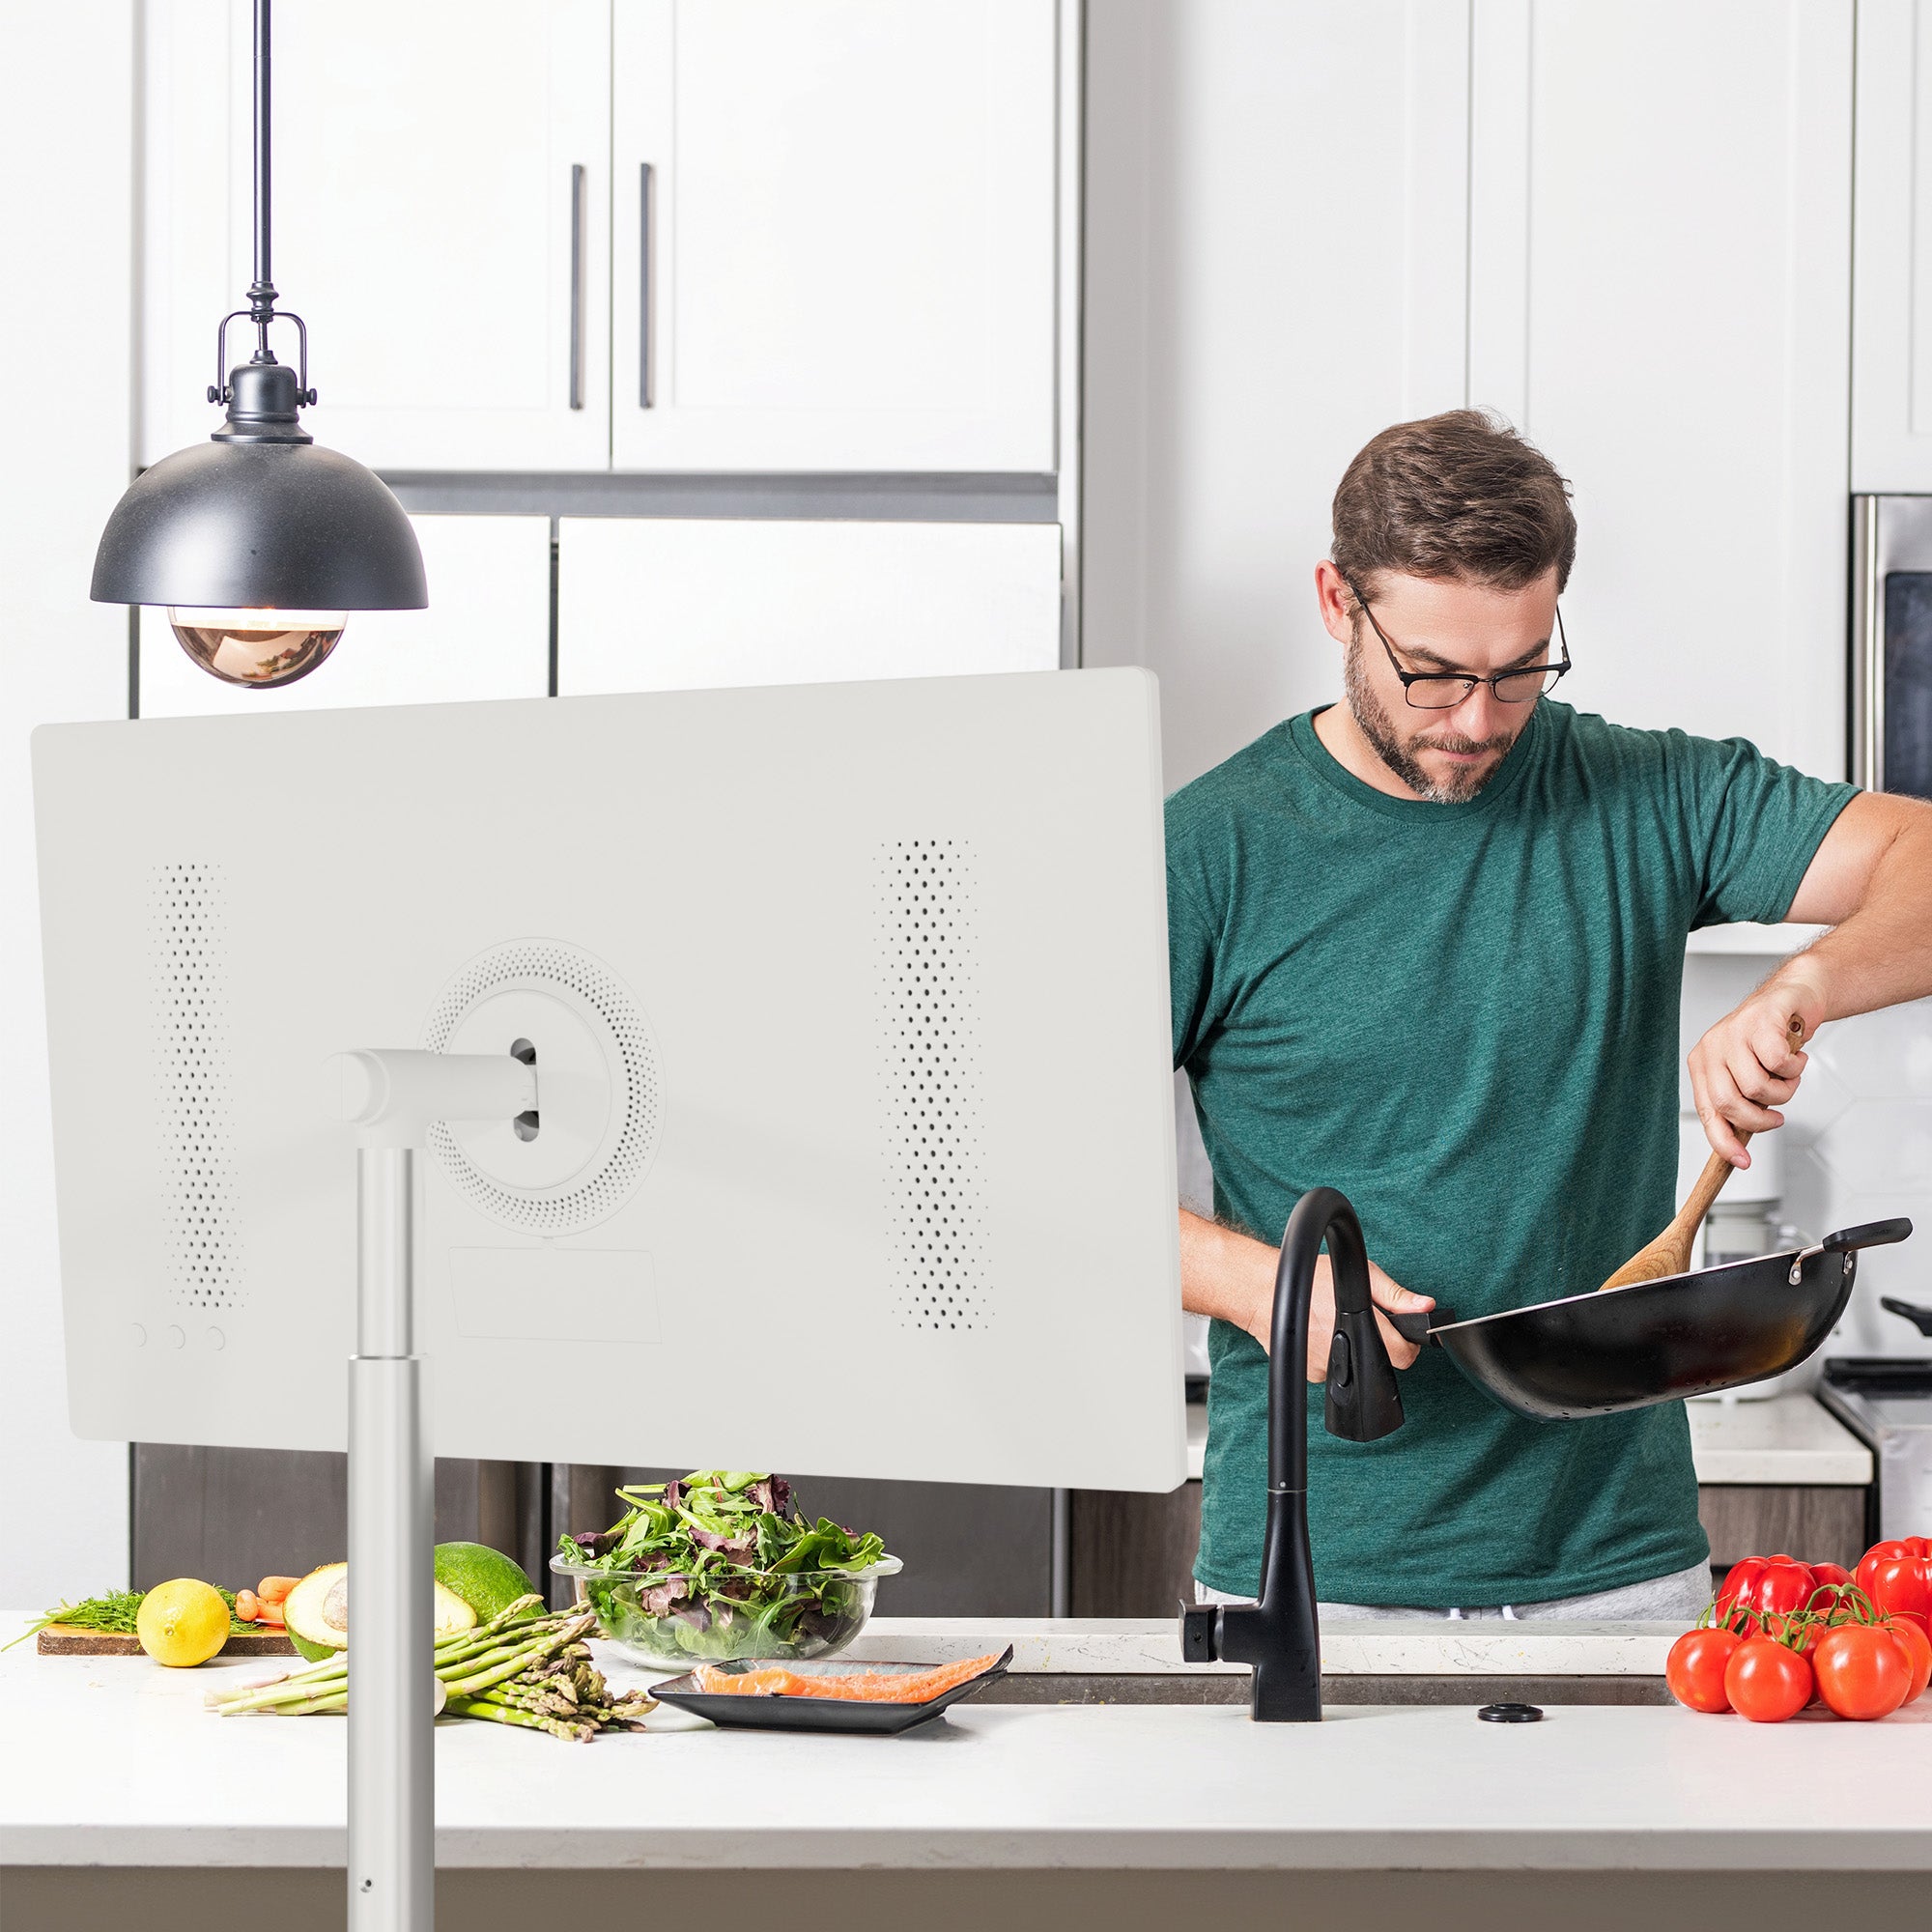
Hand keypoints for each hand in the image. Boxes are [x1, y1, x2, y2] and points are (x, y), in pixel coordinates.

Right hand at [1236, 1248, 1434, 1382]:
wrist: (1263, 1292)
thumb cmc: (1309, 1279)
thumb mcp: (1361, 1274)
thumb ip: (1395, 1295)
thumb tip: (1425, 1307)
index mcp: (1363, 1326)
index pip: (1403, 1355)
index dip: (1406, 1343)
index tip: (1398, 1333)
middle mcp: (1345, 1351)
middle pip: (1379, 1362)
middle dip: (1378, 1344)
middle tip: (1364, 1323)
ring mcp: (1327, 1367)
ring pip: (1356, 1367)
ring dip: (1353, 1349)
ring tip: (1334, 1325)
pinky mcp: (1311, 1375)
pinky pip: (1333, 1370)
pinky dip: (1332, 1355)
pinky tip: (1319, 1335)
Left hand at [1687, 970, 1827, 1167]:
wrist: (1793, 998)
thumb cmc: (1770, 1041)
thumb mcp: (1749, 1075)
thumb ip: (1742, 1103)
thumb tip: (1739, 1144)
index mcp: (1703, 1064)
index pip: (1708, 1112)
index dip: (1724, 1141)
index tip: (1742, 1162)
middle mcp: (1711, 1048)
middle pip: (1729, 1103)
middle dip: (1759, 1120)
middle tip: (1777, 1117)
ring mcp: (1733, 1033)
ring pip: (1757, 1087)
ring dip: (1784, 1091)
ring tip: (1789, 1076)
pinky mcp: (1759, 1021)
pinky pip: (1779, 1063)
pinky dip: (1795, 1068)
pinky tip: (1796, 1056)